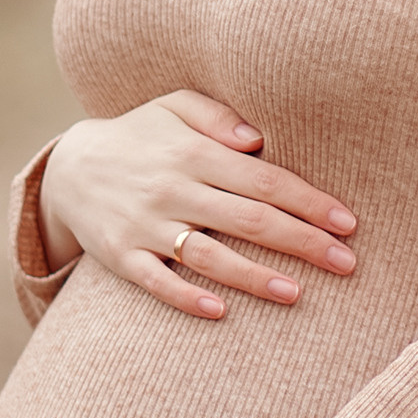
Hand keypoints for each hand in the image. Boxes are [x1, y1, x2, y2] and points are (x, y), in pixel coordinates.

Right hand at [37, 92, 357, 320]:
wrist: (70, 169)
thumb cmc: (140, 135)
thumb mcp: (173, 106)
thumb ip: (218, 115)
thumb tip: (260, 138)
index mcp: (193, 152)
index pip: (263, 179)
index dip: (307, 201)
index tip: (347, 222)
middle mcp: (172, 188)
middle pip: (247, 219)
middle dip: (301, 242)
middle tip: (346, 263)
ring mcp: (145, 225)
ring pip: (207, 255)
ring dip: (254, 276)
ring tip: (297, 293)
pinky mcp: (121, 256)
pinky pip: (155, 281)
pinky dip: (185, 296)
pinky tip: (219, 311)